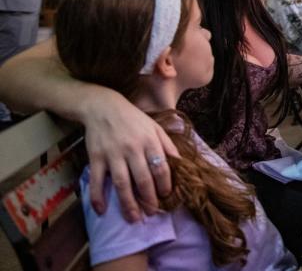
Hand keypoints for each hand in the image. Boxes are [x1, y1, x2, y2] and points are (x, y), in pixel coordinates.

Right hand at [81, 90, 178, 221]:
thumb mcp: (155, 127)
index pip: (161, 167)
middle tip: (152, 213)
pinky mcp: (96, 157)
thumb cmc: (133, 119)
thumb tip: (180, 163)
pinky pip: (97, 180)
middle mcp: (132, 149)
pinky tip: (102, 211)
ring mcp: (113, 154)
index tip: (167, 197)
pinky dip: (98, 197)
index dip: (165, 185)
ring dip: (128, 204)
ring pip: (122, 184)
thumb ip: (167, 145)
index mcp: (150, 141)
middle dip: (149, 199)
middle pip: (143, 179)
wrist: (103, 107)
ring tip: (134, 219)